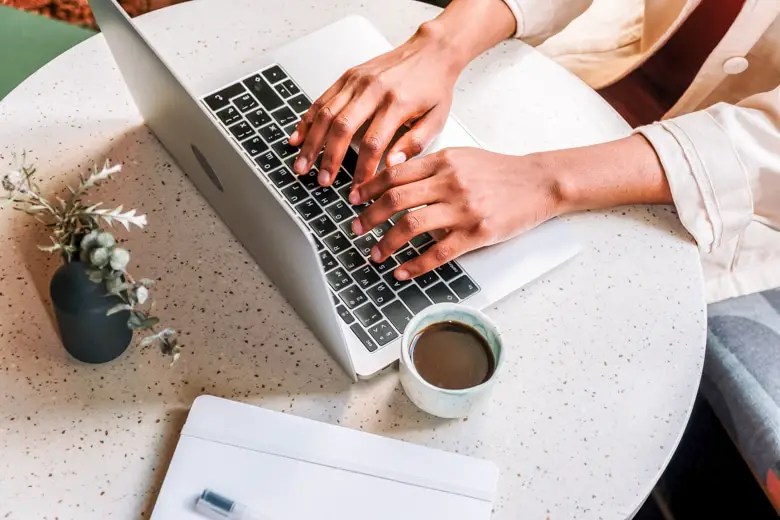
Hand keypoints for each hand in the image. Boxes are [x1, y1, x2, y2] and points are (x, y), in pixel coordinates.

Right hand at [289, 22, 461, 188]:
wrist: (431, 51)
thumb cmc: (434, 86)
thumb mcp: (436, 119)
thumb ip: (415, 144)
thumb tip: (391, 166)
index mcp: (396, 103)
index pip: (373, 143)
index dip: (362, 170)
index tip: (357, 189)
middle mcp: (373, 90)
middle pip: (342, 128)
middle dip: (328, 158)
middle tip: (321, 181)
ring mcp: (357, 81)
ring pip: (326, 113)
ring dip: (311, 142)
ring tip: (302, 165)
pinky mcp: (348, 76)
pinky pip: (322, 99)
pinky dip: (307, 120)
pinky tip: (298, 137)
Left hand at [349, 135, 672, 280]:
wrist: (539, 182)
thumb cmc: (499, 172)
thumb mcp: (462, 157)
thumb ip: (430, 165)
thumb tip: (394, 173)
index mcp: (443, 161)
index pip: (394, 174)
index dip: (369, 188)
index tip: (353, 200)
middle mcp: (450, 182)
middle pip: (396, 200)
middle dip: (369, 217)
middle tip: (355, 229)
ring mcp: (463, 209)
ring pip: (411, 227)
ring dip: (386, 243)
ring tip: (375, 254)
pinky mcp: (477, 233)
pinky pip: (438, 252)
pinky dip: (415, 264)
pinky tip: (402, 271)